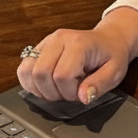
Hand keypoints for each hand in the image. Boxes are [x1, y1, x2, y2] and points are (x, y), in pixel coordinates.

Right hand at [16, 6, 137, 103]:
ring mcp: (46, 41)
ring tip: (58, 88)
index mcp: (78, 44)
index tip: (81, 92)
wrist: (109, 39)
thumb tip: (83, 97)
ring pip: (26, 71)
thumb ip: (99, 85)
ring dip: (39, 89)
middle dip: (53, 92)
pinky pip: (23, 68)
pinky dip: (31, 83)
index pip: (62, 75)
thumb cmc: (112, 55)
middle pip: (40, 73)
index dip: (70, 92)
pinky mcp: (38, 47)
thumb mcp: (114, 72)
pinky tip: (47, 85)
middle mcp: (58, 39)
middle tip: (69, 92)